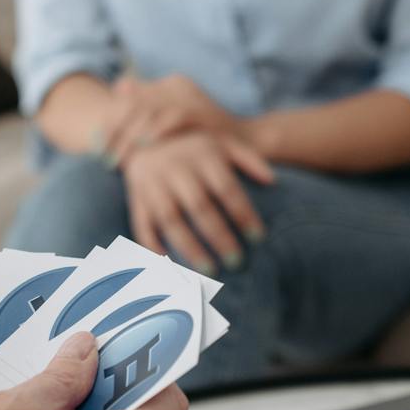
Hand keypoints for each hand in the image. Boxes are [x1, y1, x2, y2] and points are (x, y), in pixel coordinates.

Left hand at [103, 73, 236, 164]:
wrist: (249, 146)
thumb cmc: (206, 141)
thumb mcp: (173, 129)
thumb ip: (147, 118)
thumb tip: (116, 106)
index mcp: (169, 85)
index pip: (127, 96)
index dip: (109, 120)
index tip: (95, 145)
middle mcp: (177, 86)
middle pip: (133, 103)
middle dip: (114, 130)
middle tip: (101, 155)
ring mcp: (191, 98)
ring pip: (149, 111)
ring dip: (130, 136)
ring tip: (117, 159)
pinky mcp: (203, 112)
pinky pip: (174, 118)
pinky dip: (156, 133)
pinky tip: (143, 148)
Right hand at [124, 128, 273, 273]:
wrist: (145, 137)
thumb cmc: (194, 147)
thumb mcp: (222, 143)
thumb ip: (249, 158)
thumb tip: (272, 181)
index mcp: (201, 155)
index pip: (226, 188)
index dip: (242, 213)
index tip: (258, 238)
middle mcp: (175, 168)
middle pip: (199, 206)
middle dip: (218, 236)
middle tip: (237, 262)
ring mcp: (152, 183)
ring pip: (171, 219)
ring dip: (189, 247)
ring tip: (209, 271)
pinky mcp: (137, 198)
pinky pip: (143, 225)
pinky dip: (153, 247)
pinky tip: (171, 266)